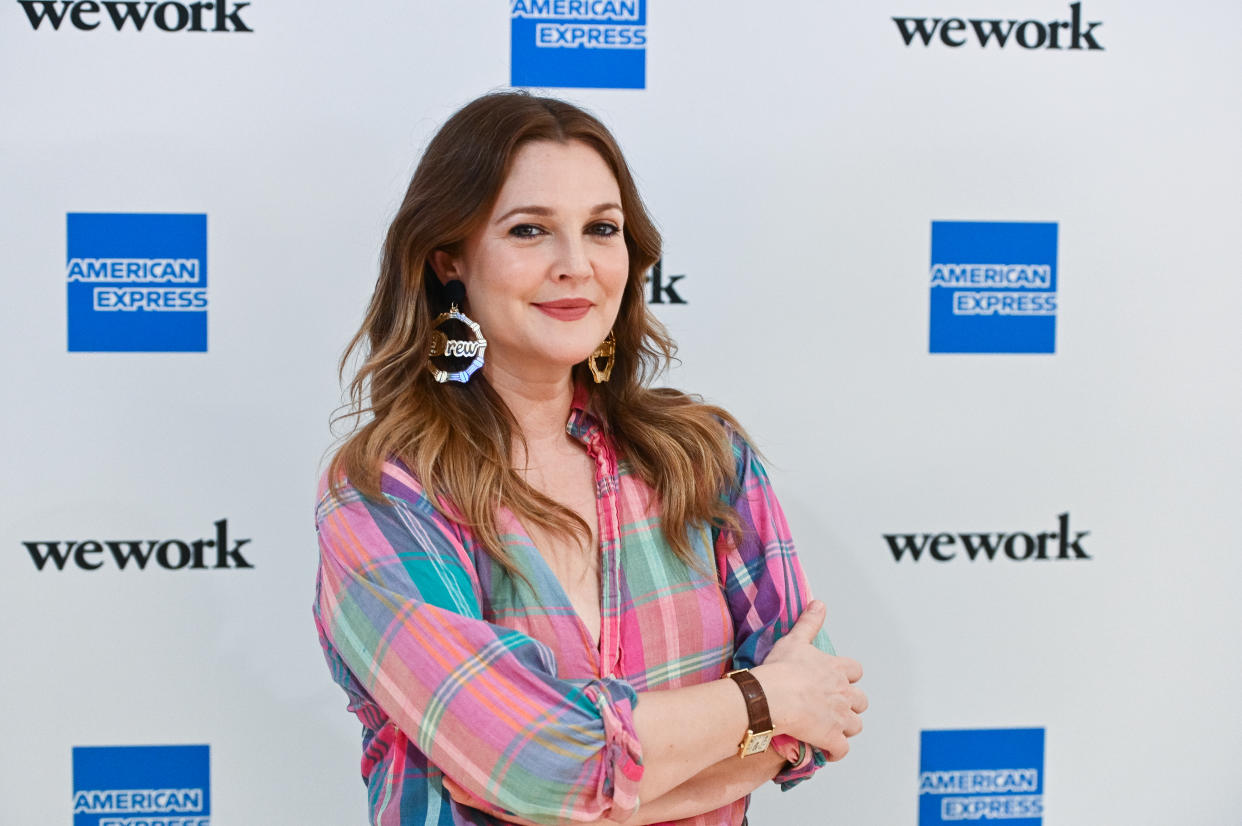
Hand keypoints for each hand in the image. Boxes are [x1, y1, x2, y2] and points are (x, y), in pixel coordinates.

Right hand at [752, 601, 866, 760]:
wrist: (770, 697)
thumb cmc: (780, 668)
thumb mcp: (794, 640)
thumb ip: (809, 622)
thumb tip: (819, 603)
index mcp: (836, 669)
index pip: (856, 672)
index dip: (847, 677)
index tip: (835, 681)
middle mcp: (843, 693)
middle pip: (861, 701)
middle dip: (851, 705)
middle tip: (833, 707)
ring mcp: (839, 717)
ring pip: (856, 726)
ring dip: (845, 728)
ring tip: (830, 728)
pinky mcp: (831, 737)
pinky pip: (842, 749)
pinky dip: (836, 751)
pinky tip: (826, 750)